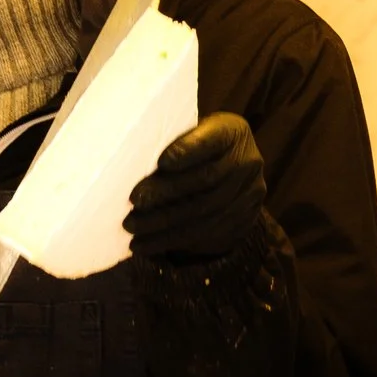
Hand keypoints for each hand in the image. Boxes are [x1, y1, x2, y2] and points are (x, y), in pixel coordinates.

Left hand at [128, 112, 267, 264]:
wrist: (224, 169)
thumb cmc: (191, 147)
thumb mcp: (186, 132)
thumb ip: (168, 140)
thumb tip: (126, 159)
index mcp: (232, 132)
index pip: (212, 140)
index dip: (188, 151)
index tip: (161, 161)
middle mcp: (248, 162)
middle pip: (206, 180)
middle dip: (167, 193)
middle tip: (134, 202)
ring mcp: (250, 194)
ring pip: (206, 214)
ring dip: (165, 225)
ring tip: (133, 229)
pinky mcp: (244, 221)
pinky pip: (208, 236)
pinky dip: (173, 242)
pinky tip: (147, 245)